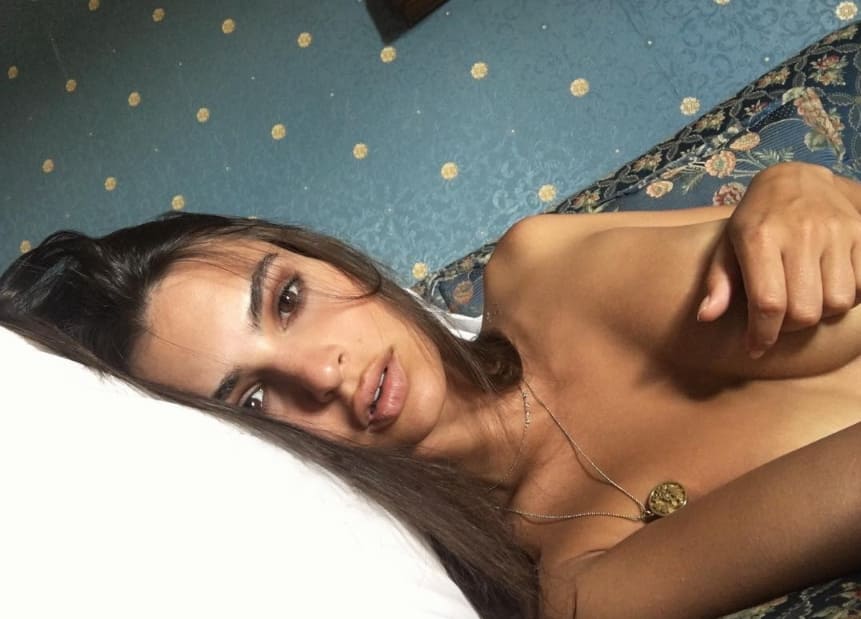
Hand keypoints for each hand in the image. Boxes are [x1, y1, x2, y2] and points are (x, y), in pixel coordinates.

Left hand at [697, 162, 860, 357]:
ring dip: (820, 313)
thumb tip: (707, 316)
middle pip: (806, 310)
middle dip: (789, 327)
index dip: (763, 334)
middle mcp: (801, 233)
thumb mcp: (728, 245)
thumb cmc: (755, 220)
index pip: (769, 303)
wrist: (797, 179)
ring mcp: (836, 231)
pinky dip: (847, 297)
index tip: (755, 347)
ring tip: (804, 299)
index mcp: (760, 237)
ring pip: (838, 303)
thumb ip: (718, 282)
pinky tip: (827, 287)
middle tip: (778, 319)